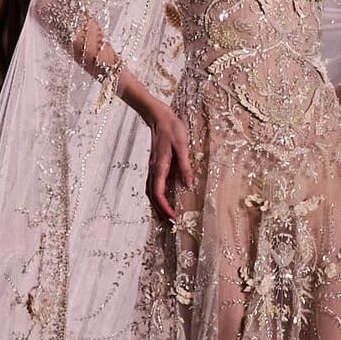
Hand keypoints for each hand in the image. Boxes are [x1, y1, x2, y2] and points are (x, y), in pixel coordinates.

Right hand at [139, 102, 195, 220]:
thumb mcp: (182, 146)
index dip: (165, 207)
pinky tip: (163, 198)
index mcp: (159, 167)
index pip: (158, 193)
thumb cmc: (171, 129)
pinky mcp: (154, 165)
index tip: (173, 217)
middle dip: (160, 211)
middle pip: (152, 196)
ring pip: (150, 192)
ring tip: (166, 215)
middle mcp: (153, 170)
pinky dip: (156, 196)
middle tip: (170, 223)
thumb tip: (189, 185)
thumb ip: (185, 166)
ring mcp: (152, 168)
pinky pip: (152, 185)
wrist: (158, 116)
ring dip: (157, 205)